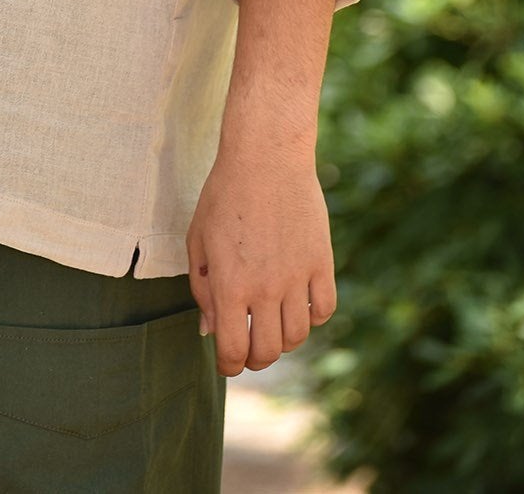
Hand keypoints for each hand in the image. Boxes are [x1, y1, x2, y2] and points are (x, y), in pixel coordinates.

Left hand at [186, 146, 336, 375]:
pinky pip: (324, 310)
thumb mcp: (198, 238)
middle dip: (254, 358)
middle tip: (249, 349)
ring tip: (271, 326)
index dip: (228, 366)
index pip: (233, 351)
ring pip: (297, 337)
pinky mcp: (321, 262)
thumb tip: (211, 329)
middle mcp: (265, 288)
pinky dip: (313, 317)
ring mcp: (296, 277)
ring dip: (283, 340)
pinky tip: (299, 305)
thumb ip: (202, 288)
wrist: (265, 157)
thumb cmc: (224, 194)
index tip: (226, 363)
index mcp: (230, 285)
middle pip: (267, 352)